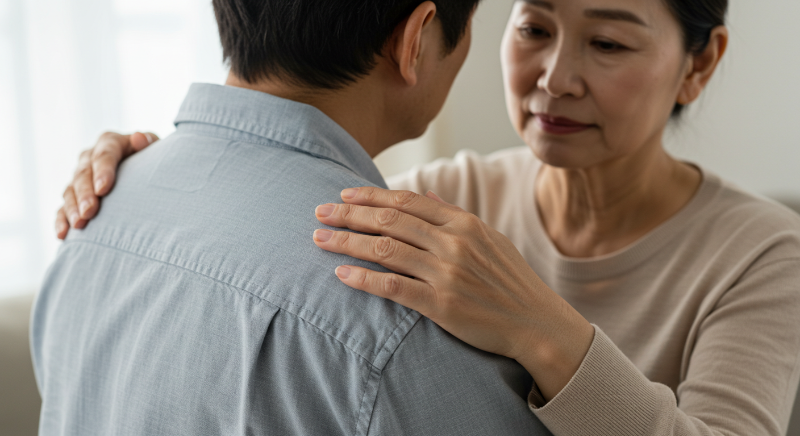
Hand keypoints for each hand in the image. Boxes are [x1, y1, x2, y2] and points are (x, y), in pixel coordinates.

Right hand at [56, 131, 157, 238]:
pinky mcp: (74, 195)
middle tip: (89, 212)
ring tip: (79, 224)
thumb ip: (148, 143)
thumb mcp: (155, 149)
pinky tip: (64, 234)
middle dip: (85, 194)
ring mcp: (80, 176)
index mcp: (110, 143)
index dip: (103, 171)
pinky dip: (62, 220)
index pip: (105, 154)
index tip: (103, 189)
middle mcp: (91, 157)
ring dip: (72, 208)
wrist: (145, 169)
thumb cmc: (153, 159)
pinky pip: (63, 207)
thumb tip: (139, 138)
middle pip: (84, 174)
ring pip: (70, 190)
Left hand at [313, 187, 594, 400]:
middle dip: (350, 214)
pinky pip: (394, 287)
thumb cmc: (511, 280)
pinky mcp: (441, 304)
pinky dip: (365, 279)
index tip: (344, 194)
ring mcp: (446, 273)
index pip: (406, 201)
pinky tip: (341, 274)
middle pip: (389, 221)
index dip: (371, 196)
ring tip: (320, 239)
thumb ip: (455, 216)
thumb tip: (428, 194)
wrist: (537, 323)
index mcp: (463, 223)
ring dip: (348, 242)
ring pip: (386, 250)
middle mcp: (452, 243)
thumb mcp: (489, 238)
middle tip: (320, 211)